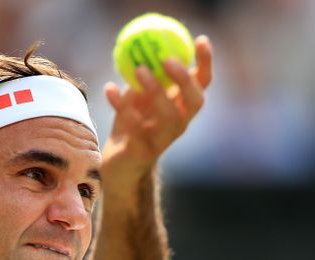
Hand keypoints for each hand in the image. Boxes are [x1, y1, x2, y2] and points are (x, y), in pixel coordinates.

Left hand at [101, 35, 213, 183]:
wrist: (118, 165)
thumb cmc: (132, 124)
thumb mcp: (139, 95)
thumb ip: (145, 73)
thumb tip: (141, 43)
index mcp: (182, 106)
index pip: (203, 83)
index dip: (205, 62)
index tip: (200, 39)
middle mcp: (179, 123)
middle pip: (195, 101)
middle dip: (186, 80)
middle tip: (167, 60)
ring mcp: (163, 140)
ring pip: (170, 117)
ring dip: (157, 92)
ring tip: (139, 70)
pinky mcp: (143, 151)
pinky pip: (134, 127)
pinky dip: (122, 106)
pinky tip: (109, 88)